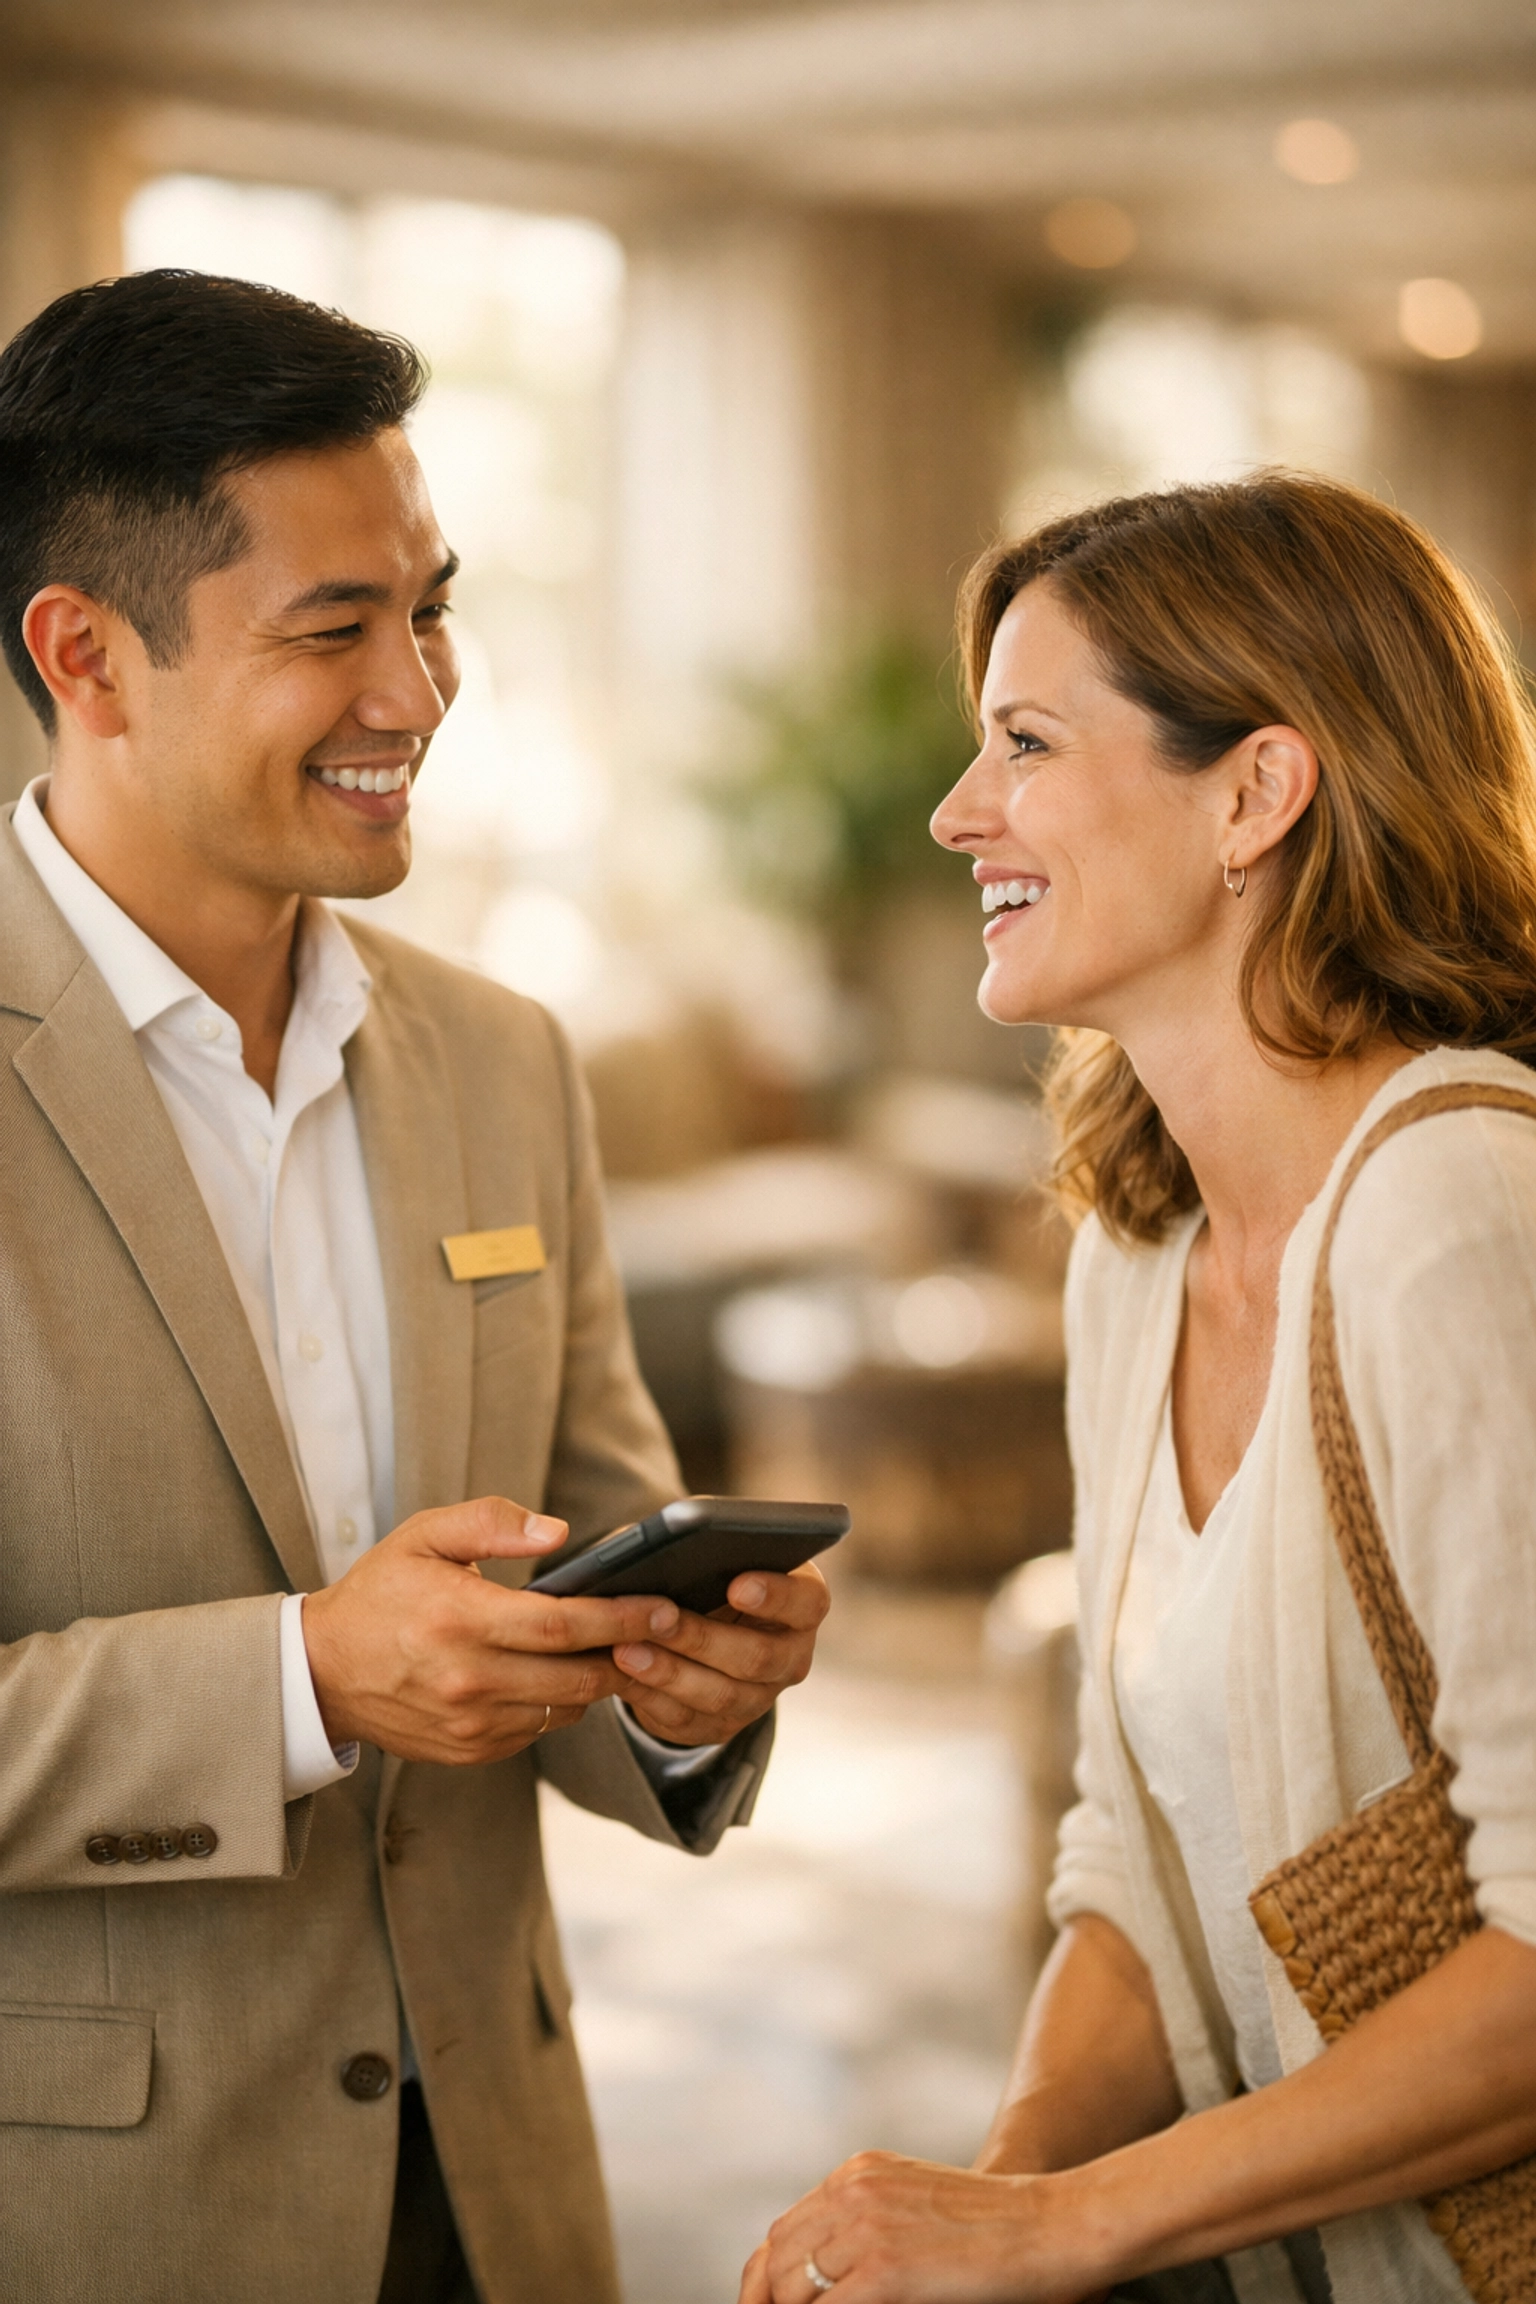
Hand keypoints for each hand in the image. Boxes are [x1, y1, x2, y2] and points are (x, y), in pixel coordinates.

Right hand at [301, 1495, 680, 1763]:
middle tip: (661, 1632)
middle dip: (628, 1655)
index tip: (663, 1607)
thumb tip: (559, 1533)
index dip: (621, 1618)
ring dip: (594, 1682)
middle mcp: (468, 1680)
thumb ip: (491, 1521)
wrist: (321, 1673)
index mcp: (461, 1619)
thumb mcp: (424, 1536)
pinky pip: (537, 1731)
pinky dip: (556, 1705)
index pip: (561, 1624)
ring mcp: (469, 1724)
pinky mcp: (470, 1751)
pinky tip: (554, 1676)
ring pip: (565, 1708)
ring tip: (610, 1650)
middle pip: (578, 1677)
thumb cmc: (380, 1593)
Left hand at [611, 1561, 829, 1747]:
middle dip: (703, 1638)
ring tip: (627, 1649)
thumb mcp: (716, 1554)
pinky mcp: (720, 1726)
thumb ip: (703, 1547)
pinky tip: (620, 1673)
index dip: (776, 1595)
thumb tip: (661, 1546)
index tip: (737, 1585)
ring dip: (669, 1672)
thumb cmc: (711, 1574)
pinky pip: (686, 1719)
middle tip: (661, 1618)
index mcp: (803, 1603)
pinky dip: (649, 1696)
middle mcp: (791, 1656)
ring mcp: (759, 1697)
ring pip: (720, 1695)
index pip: (806, 1601)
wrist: (700, 1623)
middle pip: (757, 1656)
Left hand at [738, 2152, 1089, 2303]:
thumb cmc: (996, 2226)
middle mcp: (852, 2189)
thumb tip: (830, 2273)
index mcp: (857, 2172)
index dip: (768, 2279)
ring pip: (790, 2287)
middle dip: (769, 2301)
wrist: (1048, 2224)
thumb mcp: (916, 2204)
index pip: (785, 2231)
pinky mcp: (885, 2270)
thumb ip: (869, 2223)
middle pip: (777, 2256)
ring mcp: (865, 2227)